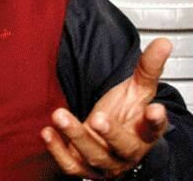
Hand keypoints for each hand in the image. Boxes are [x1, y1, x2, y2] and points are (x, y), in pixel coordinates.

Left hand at [41, 38, 171, 178]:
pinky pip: (70, 165)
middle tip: (98, 118)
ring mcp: (106, 162)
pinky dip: (57, 150)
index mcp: (144, 132)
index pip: (154, 128)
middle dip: (110, 133)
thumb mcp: (137, 91)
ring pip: (93, 155)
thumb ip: (147, 69)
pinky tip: (47, 132)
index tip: (154, 109)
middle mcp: (127, 151)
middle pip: (123, 146)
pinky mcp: (84, 169)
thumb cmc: (125, 115)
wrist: (107, 140)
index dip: (155, 121)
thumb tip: (163, 43)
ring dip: (76, 135)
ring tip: (60, 115)